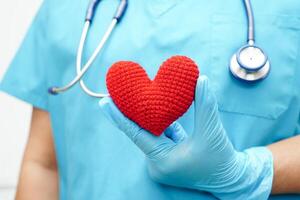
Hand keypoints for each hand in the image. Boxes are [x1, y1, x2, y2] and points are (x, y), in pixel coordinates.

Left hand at [99, 76, 273, 199]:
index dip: (119, 116)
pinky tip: (157, 107)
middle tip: (119, 91)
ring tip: (137, 95)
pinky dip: (160, 123)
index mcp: (162, 160)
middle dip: (132, 112)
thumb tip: (200, 79)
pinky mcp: (168, 157)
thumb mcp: (212, 131)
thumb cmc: (221, 160)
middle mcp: (157, 163)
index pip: (135, 134)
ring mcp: (162, 161)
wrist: (230, 178)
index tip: (105, 101)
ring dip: (148, 116)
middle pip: (141, 132)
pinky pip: (160, 136)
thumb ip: (205, 104)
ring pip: (151, 133)